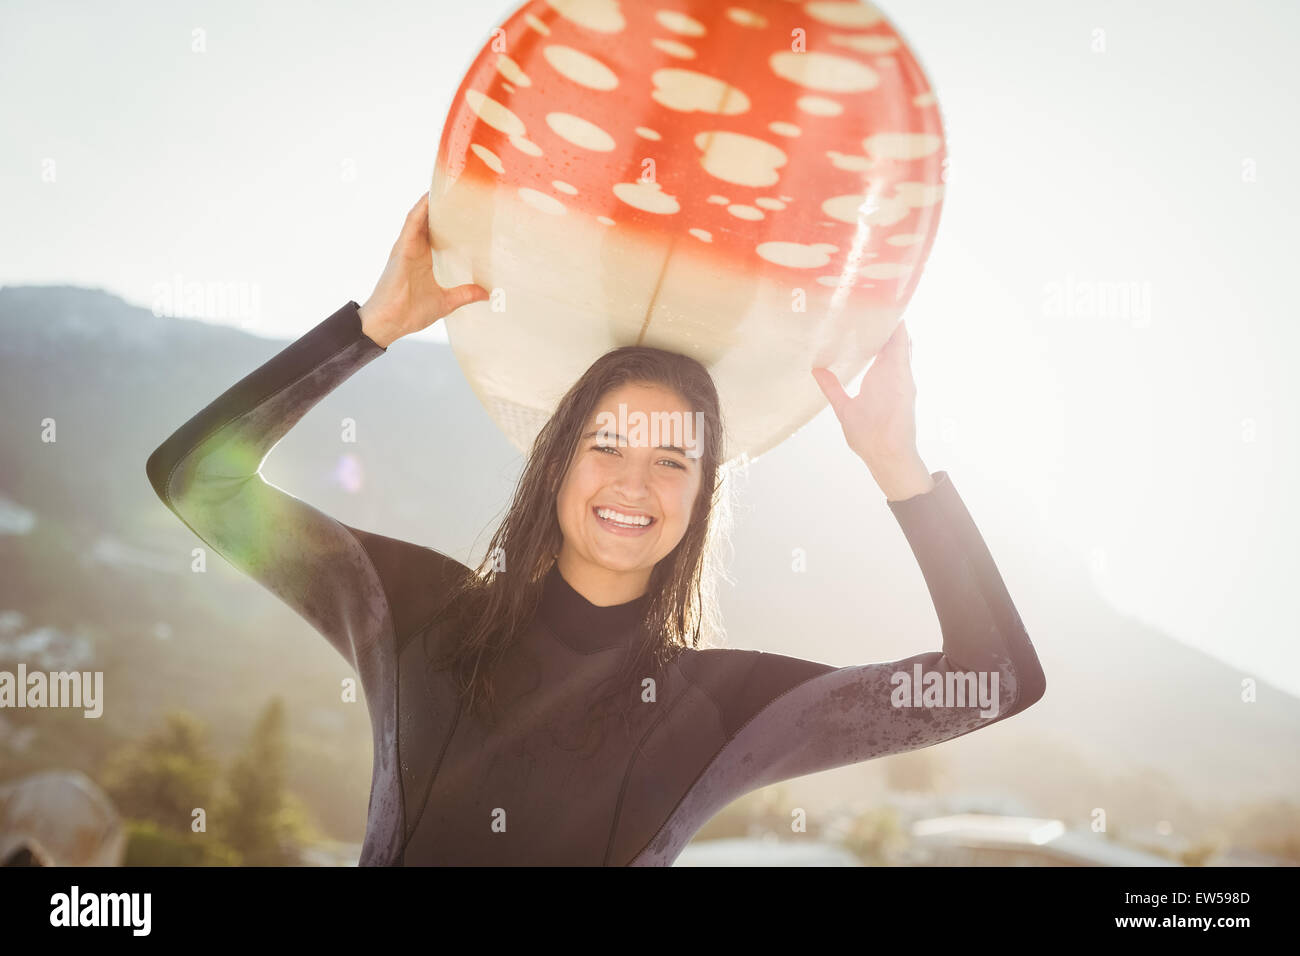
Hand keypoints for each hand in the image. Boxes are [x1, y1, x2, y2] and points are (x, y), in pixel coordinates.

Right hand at [358, 192, 488, 347]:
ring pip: (420, 216)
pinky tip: (430, 197)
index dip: (450, 218)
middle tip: (460, 188)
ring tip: (447, 183)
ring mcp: (407, 247)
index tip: (466, 206)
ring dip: (431, 201)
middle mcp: (415, 248)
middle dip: (442, 204)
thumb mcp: (445, 302)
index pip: (438, 232)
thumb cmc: (409, 313)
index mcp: (424, 258)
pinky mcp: (402, 249)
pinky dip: (420, 210)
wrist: (388, 323)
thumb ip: (464, 294)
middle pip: (430, 220)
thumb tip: (485, 293)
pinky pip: (412, 223)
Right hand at [812, 320, 933, 499]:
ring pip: (903, 350)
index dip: (889, 316)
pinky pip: (902, 363)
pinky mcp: (905, 390)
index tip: (877, 301)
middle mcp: (902, 373)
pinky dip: (893, 352)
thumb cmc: (872, 435)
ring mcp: (906, 380)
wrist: (892, 457)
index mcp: (891, 373)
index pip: (895, 334)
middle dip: (889, 322)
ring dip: (892, 337)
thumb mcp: (847, 410)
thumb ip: (832, 387)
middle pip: (901, 338)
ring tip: (872, 323)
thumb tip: (816, 368)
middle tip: (869, 307)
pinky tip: (877, 350)